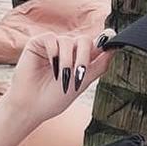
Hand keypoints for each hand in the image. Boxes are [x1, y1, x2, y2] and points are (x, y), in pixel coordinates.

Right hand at [2, 27, 116, 125]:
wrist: (32, 107)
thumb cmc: (54, 98)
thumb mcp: (82, 83)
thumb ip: (98, 65)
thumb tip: (114, 49)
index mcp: (79, 59)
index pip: (94, 44)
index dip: (105, 40)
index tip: (112, 39)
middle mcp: (67, 50)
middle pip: (84, 40)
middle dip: (84, 57)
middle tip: (78, 74)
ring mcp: (53, 46)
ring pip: (68, 40)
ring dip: (67, 60)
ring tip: (62, 77)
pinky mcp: (37, 44)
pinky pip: (51, 38)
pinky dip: (53, 52)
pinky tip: (50, 66)